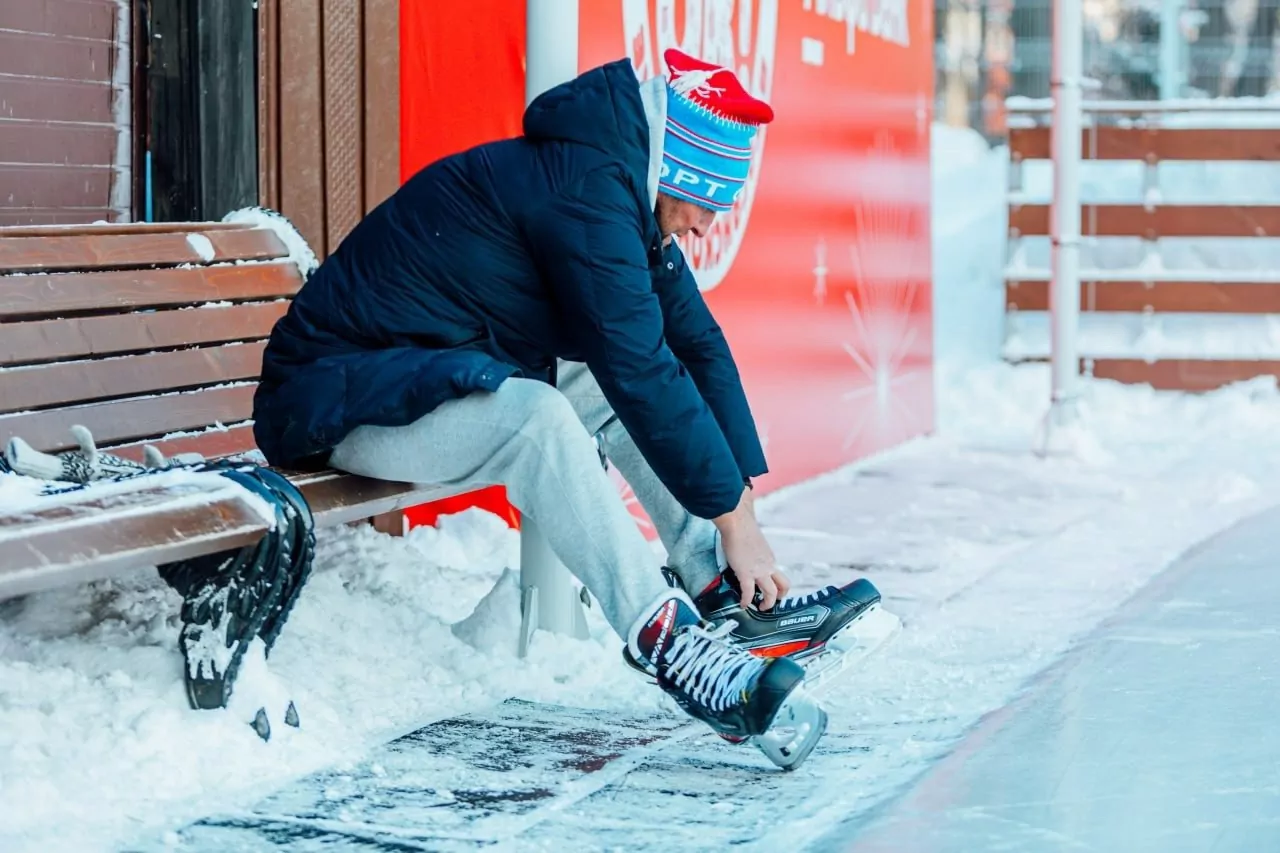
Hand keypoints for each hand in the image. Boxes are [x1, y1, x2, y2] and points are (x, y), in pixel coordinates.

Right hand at [713, 490, 790, 610]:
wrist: (737, 524)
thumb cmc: (743, 528)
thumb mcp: (754, 543)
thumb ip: (754, 551)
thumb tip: (748, 549)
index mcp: (770, 558)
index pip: (778, 575)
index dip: (778, 585)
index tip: (772, 589)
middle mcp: (768, 566)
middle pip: (784, 585)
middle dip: (780, 597)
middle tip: (771, 602)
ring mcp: (759, 571)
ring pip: (771, 593)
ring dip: (767, 603)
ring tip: (760, 608)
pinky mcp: (746, 574)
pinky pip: (748, 592)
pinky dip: (746, 601)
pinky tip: (743, 604)